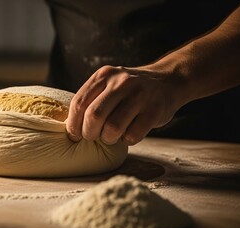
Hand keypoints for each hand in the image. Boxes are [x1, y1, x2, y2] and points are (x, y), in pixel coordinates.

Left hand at [66, 65, 186, 144]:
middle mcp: (121, 82)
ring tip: (111, 136)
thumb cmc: (130, 90)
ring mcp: (140, 95)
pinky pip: (133, 134)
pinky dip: (127, 140)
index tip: (74, 136)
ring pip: (113, 127)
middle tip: (93, 137)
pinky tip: (128, 134)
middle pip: (94, 116)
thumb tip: (70, 128)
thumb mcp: (109, 84)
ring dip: (108, 138)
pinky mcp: (155, 110)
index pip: (79, 103)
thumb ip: (92, 99)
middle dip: (89, 133)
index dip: (73, 124)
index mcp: (104, 75)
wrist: (168, 80)